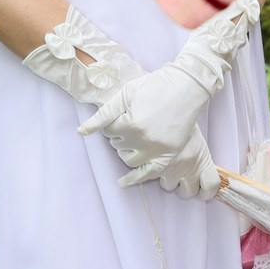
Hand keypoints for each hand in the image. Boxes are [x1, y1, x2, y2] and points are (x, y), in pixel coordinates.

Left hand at [18, 8, 216, 199]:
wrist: (188, 86)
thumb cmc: (156, 85)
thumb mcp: (126, 94)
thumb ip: (103, 114)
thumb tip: (81, 132)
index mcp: (131, 124)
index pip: (108, 132)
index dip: (113, 121)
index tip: (123, 112)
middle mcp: (143, 141)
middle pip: (117, 145)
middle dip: (119, 134)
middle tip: (130, 120)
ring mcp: (157, 150)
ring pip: (129, 160)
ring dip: (126, 150)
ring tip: (132, 137)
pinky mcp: (169, 154)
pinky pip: (148, 173)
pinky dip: (134, 179)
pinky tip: (122, 183)